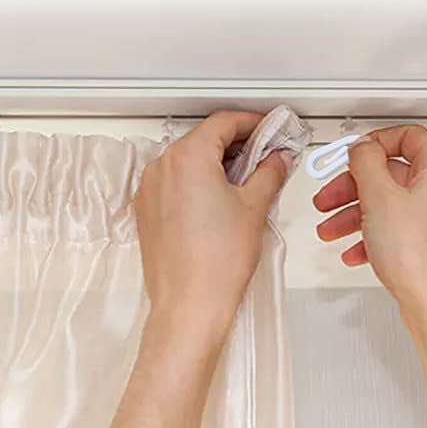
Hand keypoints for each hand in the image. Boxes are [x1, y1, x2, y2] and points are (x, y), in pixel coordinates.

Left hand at [134, 111, 291, 339]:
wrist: (189, 305)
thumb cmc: (218, 261)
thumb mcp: (254, 207)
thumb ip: (269, 172)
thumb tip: (277, 159)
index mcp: (187, 156)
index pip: (224, 122)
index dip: (253, 122)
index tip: (269, 130)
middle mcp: (162, 167)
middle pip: (204, 139)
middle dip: (236, 144)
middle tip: (263, 157)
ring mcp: (150, 189)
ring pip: (188, 161)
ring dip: (217, 163)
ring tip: (244, 182)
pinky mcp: (147, 210)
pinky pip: (175, 182)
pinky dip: (198, 181)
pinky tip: (218, 200)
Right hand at [313, 125, 426, 333]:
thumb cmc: (420, 258)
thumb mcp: (380, 197)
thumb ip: (365, 163)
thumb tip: (361, 148)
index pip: (406, 137)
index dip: (373, 142)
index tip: (350, 154)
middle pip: (389, 174)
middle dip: (351, 187)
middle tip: (328, 197)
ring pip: (386, 204)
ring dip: (353, 214)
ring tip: (330, 229)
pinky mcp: (426, 242)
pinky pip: (391, 229)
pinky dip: (368, 236)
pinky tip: (352, 250)